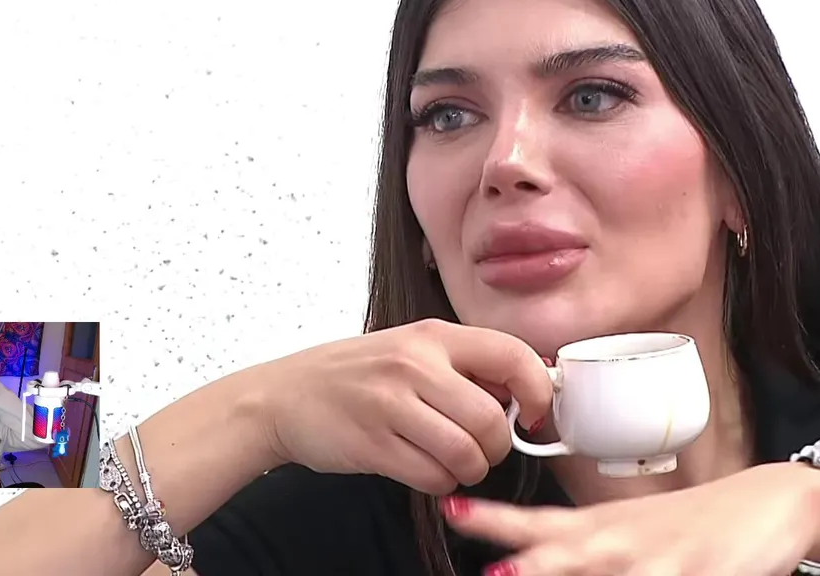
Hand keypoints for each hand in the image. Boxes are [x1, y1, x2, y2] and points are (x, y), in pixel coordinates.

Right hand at [252, 318, 553, 494]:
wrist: (281, 396)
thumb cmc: (352, 376)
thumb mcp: (409, 349)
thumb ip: (462, 365)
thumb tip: (522, 392)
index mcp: (432, 336)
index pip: (512, 355)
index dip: (538, 391)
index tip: (534, 414)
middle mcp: (413, 365)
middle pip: (491, 419)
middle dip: (498, 447)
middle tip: (483, 450)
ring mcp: (390, 404)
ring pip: (466, 453)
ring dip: (471, 470)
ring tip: (455, 464)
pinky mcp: (372, 444)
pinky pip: (433, 477)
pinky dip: (441, 483)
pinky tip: (427, 471)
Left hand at [442, 462, 819, 575]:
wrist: (767, 503)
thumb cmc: (688, 523)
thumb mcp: (626, 529)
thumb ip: (578, 546)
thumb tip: (519, 560)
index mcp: (598, 528)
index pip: (534, 521)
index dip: (492, 519)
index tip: (451, 510)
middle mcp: (620, 543)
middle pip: (564, 553)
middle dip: (527, 566)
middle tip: (491, 571)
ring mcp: (658, 562)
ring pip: (609, 575)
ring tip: (524, 574)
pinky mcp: (698, 575)